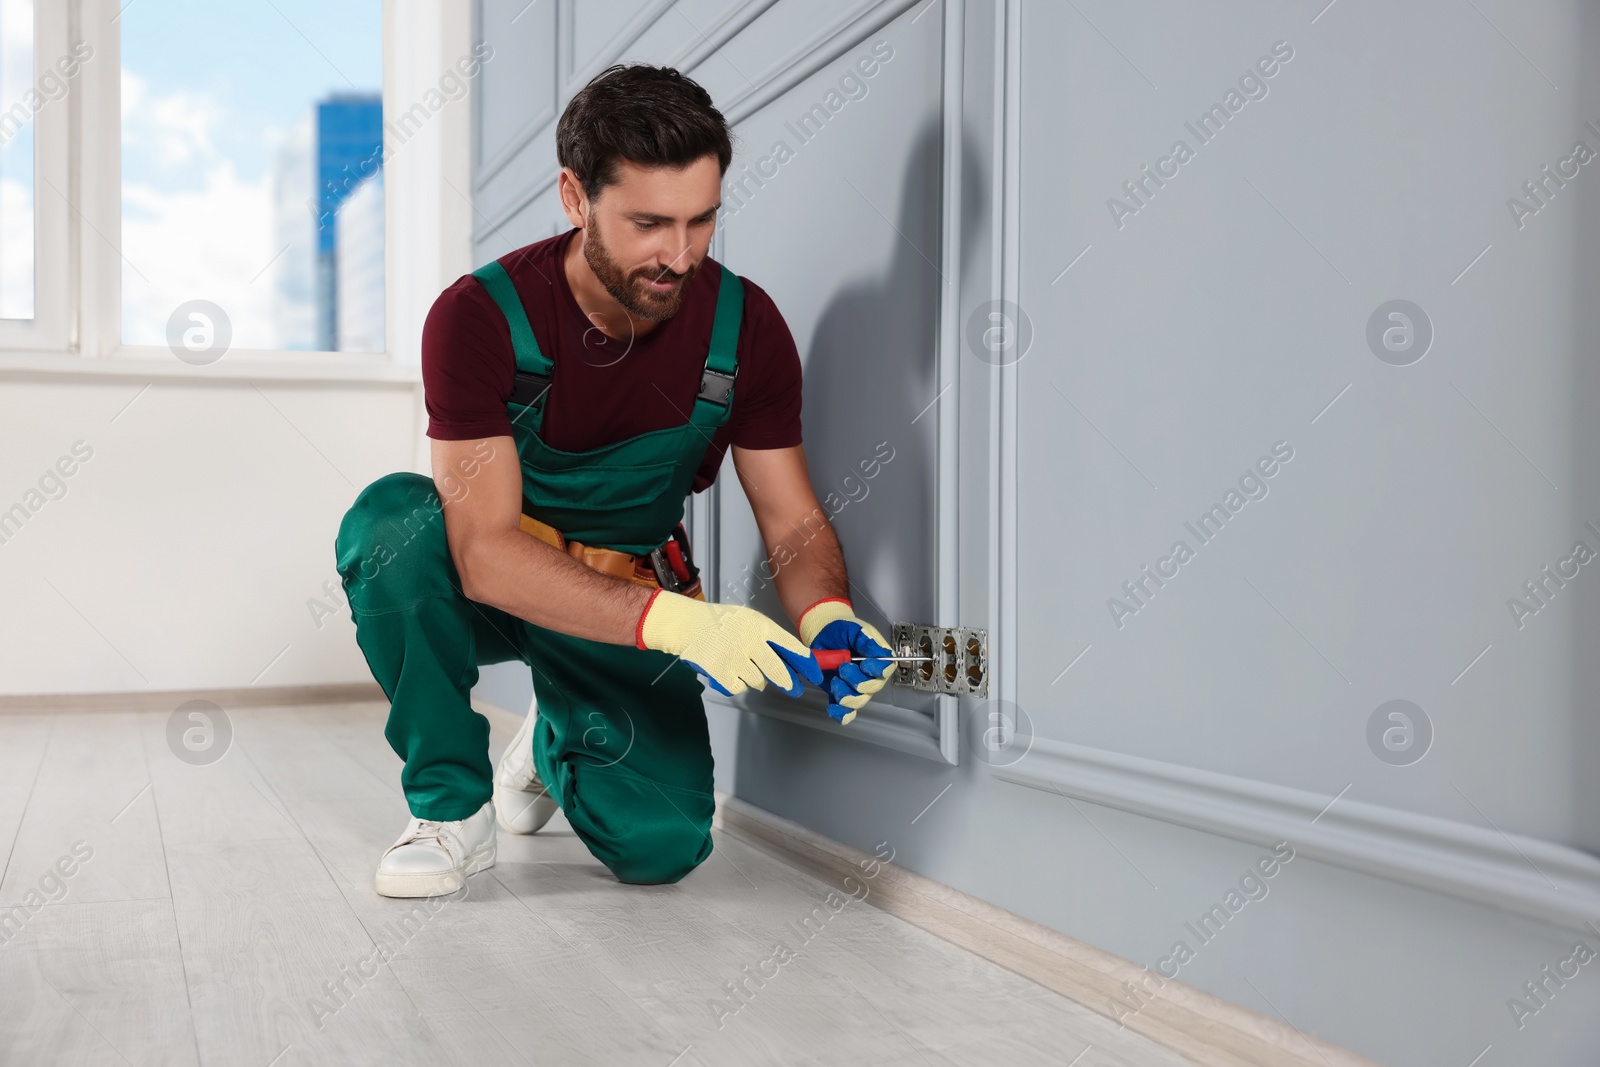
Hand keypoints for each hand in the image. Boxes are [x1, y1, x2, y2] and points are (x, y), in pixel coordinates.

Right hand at [637, 590, 822, 696]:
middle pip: (778, 672)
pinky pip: (738, 687)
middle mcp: (751, 642)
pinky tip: (728, 671)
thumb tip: (793, 660)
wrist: (688, 625)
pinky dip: (735, 683)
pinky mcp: (721, 673)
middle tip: (795, 690)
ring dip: (754, 679)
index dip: (806, 663)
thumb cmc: (720, 622)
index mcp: (761, 626)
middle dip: (789, 683)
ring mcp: (735, 659)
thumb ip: (770, 638)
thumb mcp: (750, 620)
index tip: (815, 674)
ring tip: (742, 666)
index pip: (791, 647)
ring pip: (757, 682)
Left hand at [798, 598, 893, 724]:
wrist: (823, 634)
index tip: (864, 665)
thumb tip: (878, 652)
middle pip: (871, 689)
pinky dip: (840, 713)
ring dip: (846, 695)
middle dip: (857, 682)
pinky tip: (833, 708)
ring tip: (835, 682)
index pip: (886, 670)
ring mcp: (856, 688)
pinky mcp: (841, 695)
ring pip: (858, 701)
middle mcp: (870, 676)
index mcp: (878, 659)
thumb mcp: (856, 629)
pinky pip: (845, 712)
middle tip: (843, 669)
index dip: (877, 671)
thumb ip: (867, 640)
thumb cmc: (843, 630)